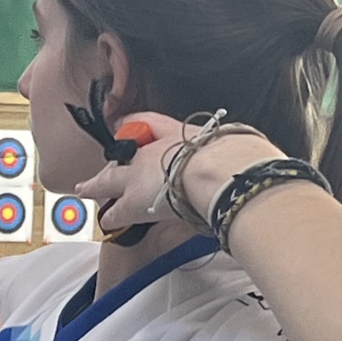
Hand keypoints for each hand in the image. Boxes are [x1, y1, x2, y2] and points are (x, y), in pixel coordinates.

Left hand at [75, 111, 282, 234]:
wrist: (223, 172)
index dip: (143, 123)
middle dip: (116, 157)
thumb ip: (237, 152)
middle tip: (105, 160)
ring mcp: (142, 173)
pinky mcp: (135, 201)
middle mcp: (157, 148)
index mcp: (183, 134)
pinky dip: (111, 214)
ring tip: (86, 188)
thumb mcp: (238, 148)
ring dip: (99, 185)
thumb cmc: (237, 160)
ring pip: (111, 178)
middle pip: (127, 150)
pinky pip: (116, 209)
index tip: (130, 123)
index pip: (155, 121)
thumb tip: (256, 160)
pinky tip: (103, 219)